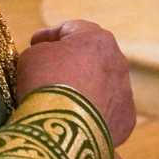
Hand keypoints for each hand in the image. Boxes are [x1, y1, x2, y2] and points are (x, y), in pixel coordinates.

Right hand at [15, 20, 134, 145]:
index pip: (71, 29)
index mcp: (96, 38)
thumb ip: (42, 50)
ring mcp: (125, 91)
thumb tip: (48, 59)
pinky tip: (75, 121)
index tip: (35, 43)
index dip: (49, 36)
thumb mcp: (32, 55)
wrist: (65, 129)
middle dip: (72, 62)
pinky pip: (106, 111)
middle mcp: (118, 61)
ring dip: (85, 89)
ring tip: (62, 102)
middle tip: (50, 72)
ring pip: (103, 85)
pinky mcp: (126, 120)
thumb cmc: (45, 83)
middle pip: (91, 57)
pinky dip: (93, 113)